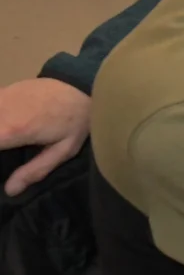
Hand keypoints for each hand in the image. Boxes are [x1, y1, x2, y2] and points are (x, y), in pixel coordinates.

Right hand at [1, 79, 90, 197]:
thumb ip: (35, 171)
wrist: (83, 84)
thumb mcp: (63, 150)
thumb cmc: (76, 119)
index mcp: (11, 131)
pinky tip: (5, 130)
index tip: (1, 164)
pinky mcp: (1, 90)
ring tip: (7, 145)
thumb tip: (10, 190)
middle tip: (6, 151)